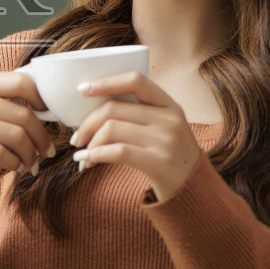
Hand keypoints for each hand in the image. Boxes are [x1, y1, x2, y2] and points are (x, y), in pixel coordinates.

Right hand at [0, 72, 57, 189]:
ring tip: (33, 163)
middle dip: (41, 137)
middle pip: (22, 115)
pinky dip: (16, 164)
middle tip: (47, 151)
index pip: (20, 82)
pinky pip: (1, 154)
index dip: (42, 99)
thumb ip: (11, 102)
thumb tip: (51, 102)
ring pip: (15, 136)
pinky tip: (17, 167)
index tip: (49, 115)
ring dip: (30, 154)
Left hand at [68, 72, 202, 199]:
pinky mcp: (159, 161)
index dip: (106, 82)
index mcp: (169, 104)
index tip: (82, 89)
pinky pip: (117, 152)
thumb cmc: (168, 155)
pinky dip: (96, 155)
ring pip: (112, 129)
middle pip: (114, 108)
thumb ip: (139, 112)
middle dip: (87, 123)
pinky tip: (87, 162)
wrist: (193, 188)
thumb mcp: (164, 126)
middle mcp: (170, 118)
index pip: (136, 80)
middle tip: (76, 138)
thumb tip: (91, 107)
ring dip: (90, 144)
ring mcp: (166, 140)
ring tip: (82, 155)